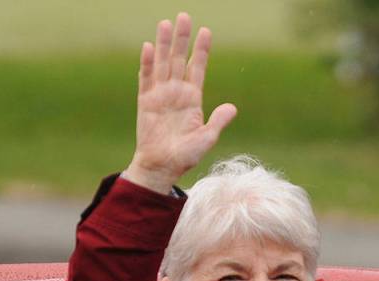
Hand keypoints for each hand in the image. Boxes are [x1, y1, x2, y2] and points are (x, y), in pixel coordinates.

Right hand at [123, 13, 236, 192]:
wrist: (162, 167)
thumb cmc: (185, 156)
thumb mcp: (207, 138)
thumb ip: (218, 122)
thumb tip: (232, 108)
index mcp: (192, 99)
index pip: (198, 69)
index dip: (201, 50)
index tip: (206, 31)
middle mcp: (176, 93)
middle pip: (180, 60)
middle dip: (183, 39)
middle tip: (185, 16)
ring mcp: (160, 95)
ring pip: (163, 64)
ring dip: (165, 44)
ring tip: (166, 24)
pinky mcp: (145, 101)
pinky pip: (146, 79)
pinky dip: (147, 63)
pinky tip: (149, 47)